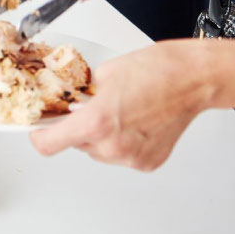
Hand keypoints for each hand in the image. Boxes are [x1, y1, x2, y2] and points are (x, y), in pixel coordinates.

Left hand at [30, 41, 213, 170]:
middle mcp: (112, 146)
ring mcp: (131, 158)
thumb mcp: (103, 75)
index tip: (41, 129)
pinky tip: (137, 123)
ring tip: (123, 112)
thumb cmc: (155, 70)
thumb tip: (72, 108)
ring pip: (99, 152)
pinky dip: (123, 142)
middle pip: (76, 145)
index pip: (48, 145)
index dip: (40, 136)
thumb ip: (82, 97)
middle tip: (93, 108)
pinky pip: (122, 155)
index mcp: (96, 123)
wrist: (194, 78)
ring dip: (101, 136)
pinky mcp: (148, 163)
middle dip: (79, 128)